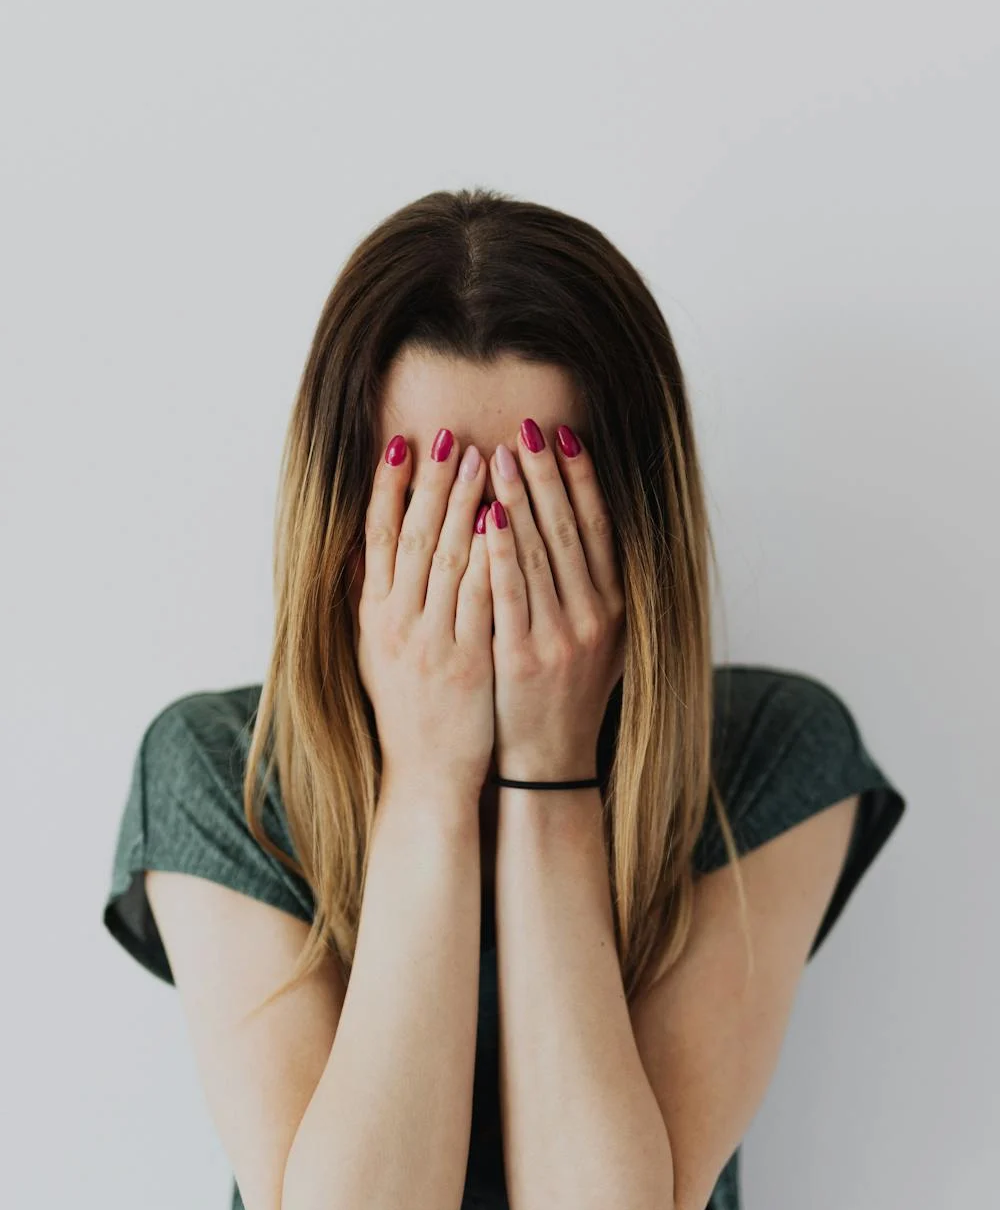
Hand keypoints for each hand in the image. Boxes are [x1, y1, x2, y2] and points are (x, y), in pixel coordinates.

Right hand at [357, 429, 494, 802]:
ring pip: (448, 559)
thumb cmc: (408, 711)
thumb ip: (372, 598)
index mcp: (372, 617)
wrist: (427, 774)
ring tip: (483, 459)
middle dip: (432, 482)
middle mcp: (396, 625)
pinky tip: (506, 521)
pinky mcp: (468, 662)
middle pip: (414, 537)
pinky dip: (491, 557)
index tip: (401, 442)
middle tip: (451, 435)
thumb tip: (365, 543)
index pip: (376, 536)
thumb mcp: (375, 652)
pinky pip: (481, 599)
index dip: (387, 487)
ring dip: (465, 505)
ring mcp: (432, 643)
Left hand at [482, 420, 625, 782]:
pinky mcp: (525, 656)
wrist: (548, 760)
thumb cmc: (566, 693)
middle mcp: (596, 616)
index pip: (599, 527)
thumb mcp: (600, 640)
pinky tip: (484, 515)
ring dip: (517, 499)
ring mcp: (562, 636)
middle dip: (546, 475)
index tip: (565, 436)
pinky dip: (499, 550)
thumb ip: (596, 586)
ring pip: (539, 553)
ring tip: (494, 455)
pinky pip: (511, 592)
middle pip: (569, 529)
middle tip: (526, 427)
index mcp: (615, 606)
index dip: (583, 479)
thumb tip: (587, 523)